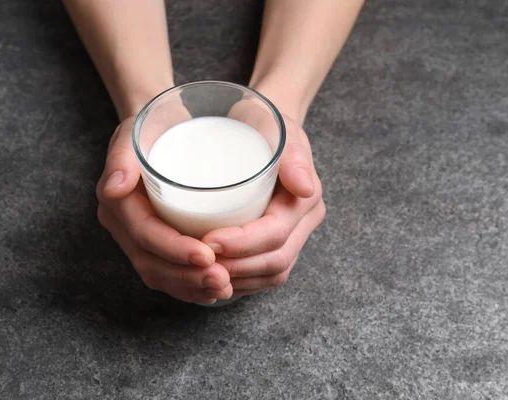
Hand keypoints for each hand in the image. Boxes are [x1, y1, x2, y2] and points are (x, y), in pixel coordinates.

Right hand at [96, 111, 233, 303]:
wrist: (159, 128)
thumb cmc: (154, 125)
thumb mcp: (137, 130)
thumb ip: (122, 156)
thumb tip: (115, 188)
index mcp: (116, 201)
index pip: (145, 234)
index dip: (174, 250)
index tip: (207, 255)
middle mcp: (121, 224)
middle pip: (151, 262)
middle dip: (186, 276)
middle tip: (222, 280)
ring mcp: (134, 237)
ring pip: (159, 274)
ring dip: (190, 287)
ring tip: (222, 287)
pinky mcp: (152, 243)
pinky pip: (167, 273)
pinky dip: (188, 286)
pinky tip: (212, 290)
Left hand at [202, 110, 324, 296]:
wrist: (266, 129)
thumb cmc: (267, 126)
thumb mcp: (279, 130)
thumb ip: (293, 156)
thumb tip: (304, 187)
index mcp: (306, 200)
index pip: (276, 234)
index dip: (243, 244)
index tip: (208, 242)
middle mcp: (304, 223)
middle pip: (275, 261)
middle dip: (237, 267)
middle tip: (200, 262)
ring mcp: (293, 236)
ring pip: (271, 275)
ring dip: (237, 280)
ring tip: (204, 274)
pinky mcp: (278, 244)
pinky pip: (264, 275)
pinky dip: (240, 281)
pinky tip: (215, 278)